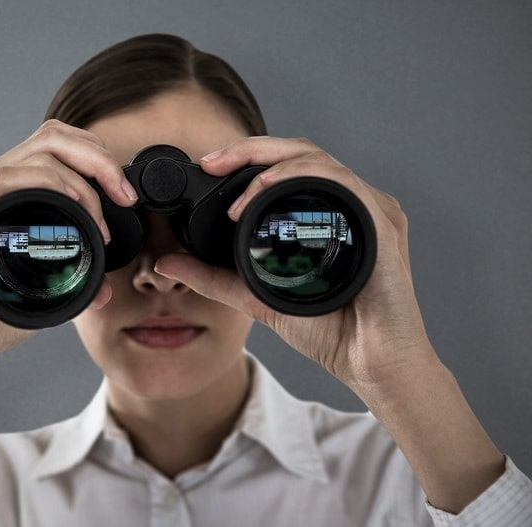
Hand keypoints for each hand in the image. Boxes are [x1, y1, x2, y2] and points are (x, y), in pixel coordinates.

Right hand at [0, 120, 135, 373]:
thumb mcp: (40, 297)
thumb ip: (71, 286)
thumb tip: (105, 290)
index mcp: (3, 194)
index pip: (55, 147)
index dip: (97, 159)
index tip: (125, 197)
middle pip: (53, 136)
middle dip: (100, 158)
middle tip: (125, 196)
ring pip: (38, 150)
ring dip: (84, 175)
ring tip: (105, 213)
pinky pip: (7, 179)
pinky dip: (49, 182)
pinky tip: (73, 204)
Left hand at [153, 136, 435, 388]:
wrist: (370, 363)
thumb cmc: (329, 331)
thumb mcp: (254, 297)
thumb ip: (212, 277)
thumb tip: (166, 262)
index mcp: (326, 212)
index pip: (285, 166)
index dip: (245, 156)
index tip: (209, 165)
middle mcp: (349, 203)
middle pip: (299, 151)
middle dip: (250, 149)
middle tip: (213, 161)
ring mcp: (369, 208)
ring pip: (317, 158)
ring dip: (271, 163)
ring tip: (237, 182)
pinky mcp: (381, 221)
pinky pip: (341, 181)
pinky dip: (301, 176)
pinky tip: (269, 188)